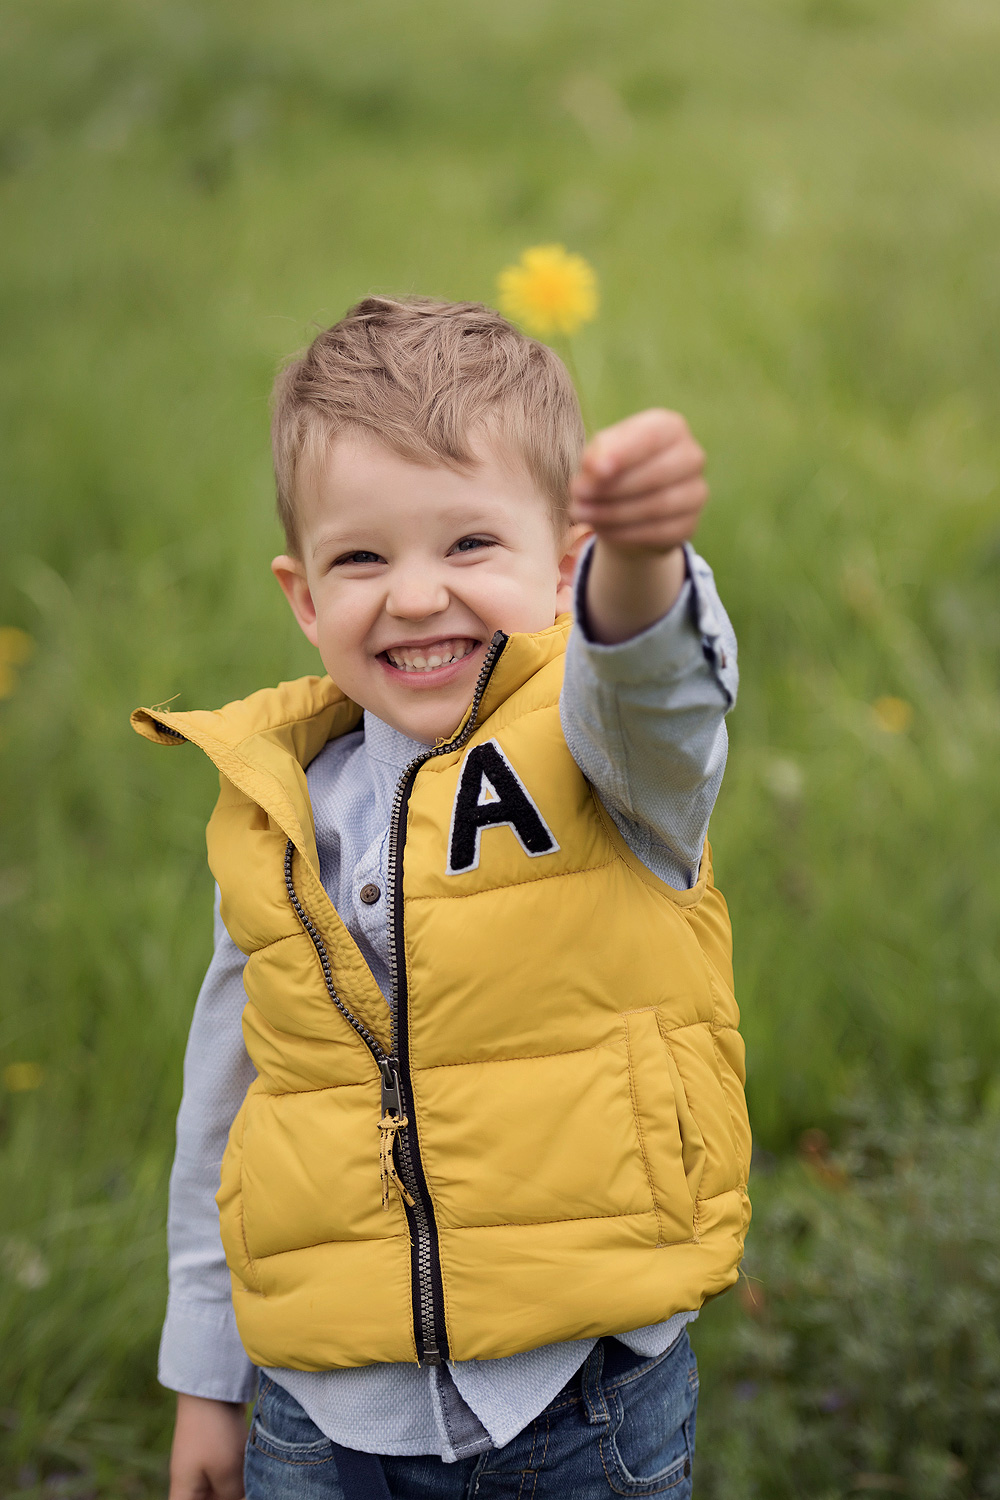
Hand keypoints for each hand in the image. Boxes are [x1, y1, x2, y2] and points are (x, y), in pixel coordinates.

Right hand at [169, 1393, 247, 1499]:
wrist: (211, 1384)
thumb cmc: (214, 1430)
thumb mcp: (227, 1472)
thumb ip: (234, 1498)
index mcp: (184, 1493)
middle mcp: (190, 1482)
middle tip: (246, 1494)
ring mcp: (204, 1465)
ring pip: (221, 1493)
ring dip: (237, 1492)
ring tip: (257, 1488)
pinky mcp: (218, 1450)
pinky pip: (228, 1477)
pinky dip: (240, 1482)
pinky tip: (257, 1479)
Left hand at [569, 409, 707, 642]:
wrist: (623, 517)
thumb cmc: (604, 480)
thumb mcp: (594, 464)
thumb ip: (597, 460)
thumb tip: (594, 470)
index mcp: (668, 429)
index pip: (655, 432)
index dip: (625, 451)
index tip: (591, 468)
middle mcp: (690, 456)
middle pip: (655, 473)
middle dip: (612, 489)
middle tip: (577, 499)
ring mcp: (696, 493)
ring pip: (659, 505)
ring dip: (616, 513)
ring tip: (584, 516)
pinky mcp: (688, 527)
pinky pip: (660, 532)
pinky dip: (627, 535)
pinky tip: (605, 534)